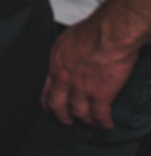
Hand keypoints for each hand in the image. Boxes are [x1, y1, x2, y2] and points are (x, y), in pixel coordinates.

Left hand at [42, 13, 139, 128]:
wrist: (109, 33)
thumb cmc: (92, 30)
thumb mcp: (66, 39)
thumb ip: (64, 53)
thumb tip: (67, 57)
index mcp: (56, 65)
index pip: (45, 89)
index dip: (48, 102)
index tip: (50, 107)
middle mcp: (65, 80)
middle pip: (58, 106)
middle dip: (62, 116)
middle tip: (67, 121)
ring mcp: (82, 89)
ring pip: (80, 113)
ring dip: (86, 121)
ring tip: (91, 123)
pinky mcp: (101, 95)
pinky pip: (100, 115)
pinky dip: (104, 123)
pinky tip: (107, 126)